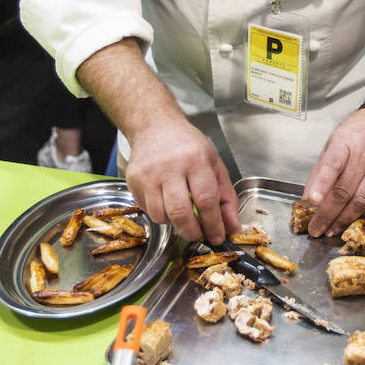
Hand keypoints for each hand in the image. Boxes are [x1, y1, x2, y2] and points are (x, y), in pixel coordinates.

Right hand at [124, 119, 238, 243]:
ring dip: (175, 224)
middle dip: (193, 232)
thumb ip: (226, 198)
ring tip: (183, 215)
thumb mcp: (214, 165)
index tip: (218, 237)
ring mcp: (148, 174)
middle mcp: (169, 166)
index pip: (205, 200)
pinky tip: (167, 203)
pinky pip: (147, 210)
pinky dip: (160, 214)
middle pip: (180, 213)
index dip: (213, 224)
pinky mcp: (133, 181)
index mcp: (195, 160)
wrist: (155, 127)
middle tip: (200, 235)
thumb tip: (231, 227)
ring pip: (161, 216)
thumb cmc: (188, 146)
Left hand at [302, 108, 364, 236]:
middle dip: (327, 214)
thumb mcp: (331, 145)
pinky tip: (358, 219)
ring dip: (345, 220)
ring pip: (361, 200)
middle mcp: (363, 157)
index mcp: (343, 145)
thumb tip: (307, 199)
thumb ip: (320, 172)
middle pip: (344, 190)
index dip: (321, 184)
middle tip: (316, 229)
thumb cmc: (354, 135)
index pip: (332, 164)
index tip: (311, 200)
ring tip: (332, 230)